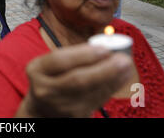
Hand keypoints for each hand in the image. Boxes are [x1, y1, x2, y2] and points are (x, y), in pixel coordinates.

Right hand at [19, 44, 133, 117]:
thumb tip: (106, 46)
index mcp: (37, 70)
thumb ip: (74, 55)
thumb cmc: (52, 79)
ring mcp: (60, 106)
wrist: (43, 110)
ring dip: (113, 78)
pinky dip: (111, 88)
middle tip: (123, 59)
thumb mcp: (51, 64)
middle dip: (103, 69)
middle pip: (77, 80)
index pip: (59, 60)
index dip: (83, 55)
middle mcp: (45, 90)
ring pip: (90, 92)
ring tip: (127, 66)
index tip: (104, 48)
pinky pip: (97, 100)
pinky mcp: (74, 116)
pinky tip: (121, 78)